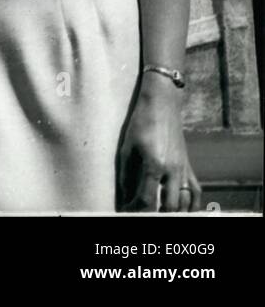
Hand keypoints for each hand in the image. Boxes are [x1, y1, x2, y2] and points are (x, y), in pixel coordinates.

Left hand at [117, 79, 201, 211]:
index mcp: (154, 165)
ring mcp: (184, 170)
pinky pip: (195, 193)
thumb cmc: (141, 123)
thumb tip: (125, 196)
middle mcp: (173, 170)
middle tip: (142, 214)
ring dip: (173, 212)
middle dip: (155, 215)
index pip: (146, 199)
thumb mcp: (127, 146)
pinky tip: (181, 210)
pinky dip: (190, 206)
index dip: (135, 210)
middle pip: (169, 206)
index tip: (126, 212)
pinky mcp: (190, 167)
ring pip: (185, 203)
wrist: (162, 105)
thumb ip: (125, 173)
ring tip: (160, 213)